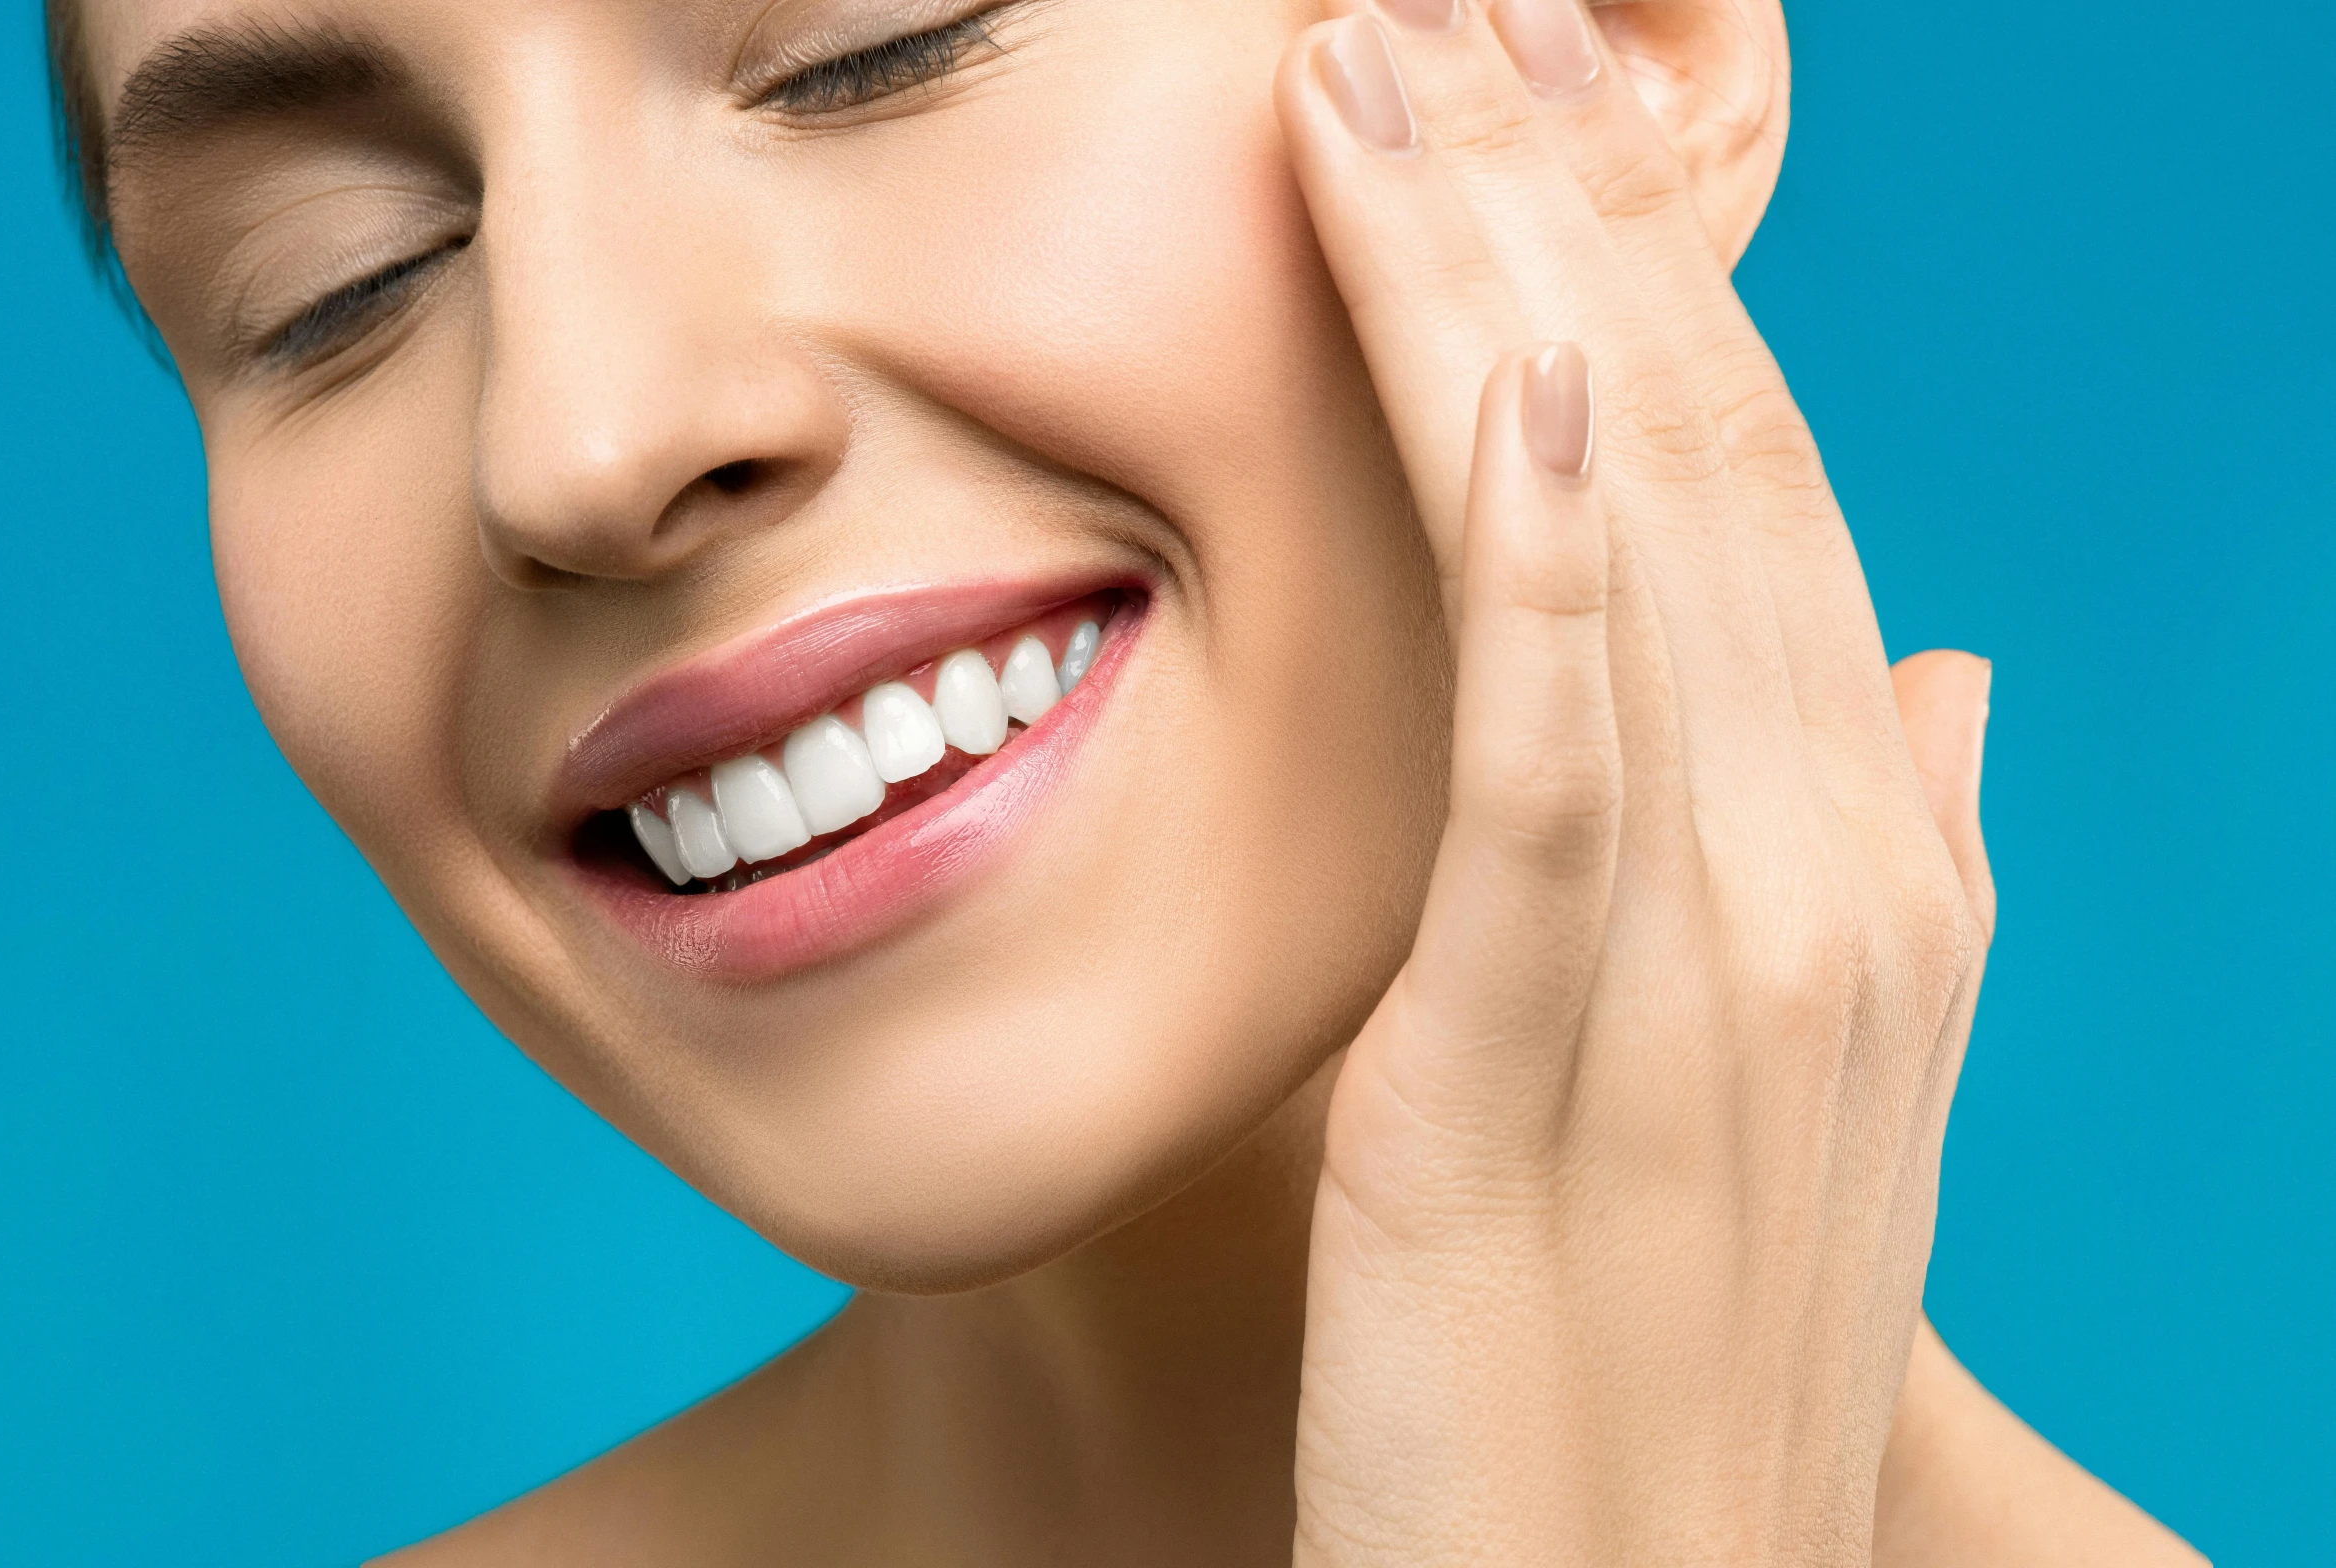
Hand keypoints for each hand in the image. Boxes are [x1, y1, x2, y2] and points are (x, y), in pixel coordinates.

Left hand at [1274, 4, 1993, 1564]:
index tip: (1516, 108)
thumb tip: (1935, 682)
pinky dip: (1562, 567)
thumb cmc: (1670, 1355)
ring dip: (1516, 295)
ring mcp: (1717, 977)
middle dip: (1561, 213)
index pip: (1761, 503)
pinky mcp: (1539, 1075)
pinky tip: (1529, 374)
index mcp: (1871, 873)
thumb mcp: (1790, 1086)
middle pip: (1705, 470)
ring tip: (1396, 68)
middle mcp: (1837, 888)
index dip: (1643, 279)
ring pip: (1634, 562)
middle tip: (1432, 3)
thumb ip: (1860, 864)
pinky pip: (1567, 777)